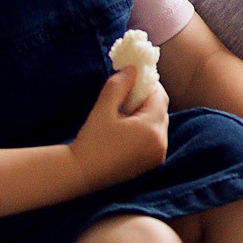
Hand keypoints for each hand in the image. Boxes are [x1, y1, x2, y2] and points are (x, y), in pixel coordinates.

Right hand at [69, 68, 169, 190]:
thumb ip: (119, 85)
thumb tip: (133, 68)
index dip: (147, 84)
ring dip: (145, 115)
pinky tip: (124, 131)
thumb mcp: (103, 108)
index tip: (132, 80)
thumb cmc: (91, 141)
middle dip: (145, 100)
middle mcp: (161, 143)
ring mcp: (158, 155)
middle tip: (124, 98)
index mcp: (152, 129)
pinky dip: (144, 130)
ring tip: (121, 116)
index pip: (159, 96)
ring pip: (158, 124)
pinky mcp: (152, 164)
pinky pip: (154, 138)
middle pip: (160, 110)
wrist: (80, 174)